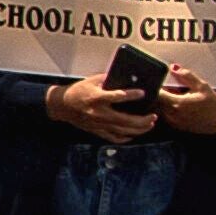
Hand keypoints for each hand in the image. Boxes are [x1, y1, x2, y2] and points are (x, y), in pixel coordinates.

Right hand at [46, 75, 160, 141]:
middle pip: (125, 120)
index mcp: (96, 98)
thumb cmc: (78, 91)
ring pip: (123, 131)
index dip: (131, 95)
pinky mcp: (97, 130)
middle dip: (143, 120)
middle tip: (154, 115)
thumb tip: (128, 77)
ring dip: (139, 129)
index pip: (117, 97)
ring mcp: (98, 124)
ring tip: (150, 124)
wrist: (62, 105)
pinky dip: (126, 138)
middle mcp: (98, 113)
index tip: (143, 93)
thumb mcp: (92, 81)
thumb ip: (110, 79)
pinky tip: (133, 134)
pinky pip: (114, 137)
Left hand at [153, 62, 215, 136]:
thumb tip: (174, 67)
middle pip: (154, 102)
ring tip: (170, 95)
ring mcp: (172, 121)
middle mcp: (172, 113)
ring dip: (160, 101)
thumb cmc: (212, 104)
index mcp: (177, 103)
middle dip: (156, 93)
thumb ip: (187, 76)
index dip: (154, 86)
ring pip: (158, 109)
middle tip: (162, 87)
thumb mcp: (202, 86)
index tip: (156, 81)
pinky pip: (164, 115)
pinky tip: (175, 104)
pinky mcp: (174, 125)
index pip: (156, 94)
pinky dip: (165, 108)